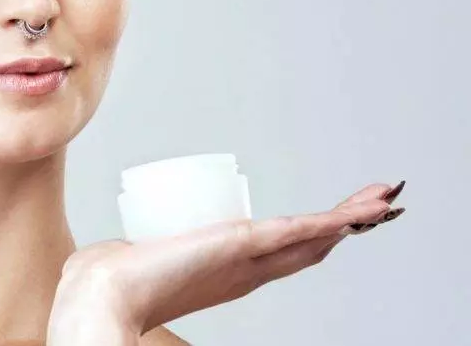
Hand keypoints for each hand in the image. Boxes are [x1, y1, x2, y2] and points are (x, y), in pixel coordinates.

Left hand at [48, 181, 406, 341]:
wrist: (105, 293)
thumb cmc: (114, 279)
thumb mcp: (140, 256)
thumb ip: (133, 251)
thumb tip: (123, 246)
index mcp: (229, 271)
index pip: (284, 249)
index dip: (315, 233)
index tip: (337, 216)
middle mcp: (247, 270)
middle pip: (310, 242)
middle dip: (346, 221)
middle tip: (378, 200)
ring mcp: (248, 261)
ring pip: (314, 235)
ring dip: (353, 215)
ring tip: (384, 197)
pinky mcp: (242, 247)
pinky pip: (301, 231)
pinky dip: (336, 220)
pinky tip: (362, 211)